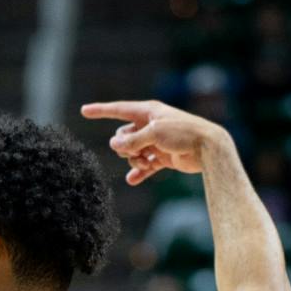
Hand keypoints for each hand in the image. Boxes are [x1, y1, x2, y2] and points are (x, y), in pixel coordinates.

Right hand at [81, 98, 228, 185]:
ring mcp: (155, 142)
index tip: (84, 111)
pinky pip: (144, 166)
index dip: (100, 110)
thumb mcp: (155, 133)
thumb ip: (133, 139)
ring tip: (145, 162)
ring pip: (132, 152)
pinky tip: (132, 180)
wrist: (207, 148)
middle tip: (136, 150)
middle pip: (123, 136)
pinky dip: (139, 172)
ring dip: (134, 159)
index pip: (118, 110)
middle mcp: (150, 125)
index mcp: (148, 111)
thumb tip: (114, 144)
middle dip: (125, 146)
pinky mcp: (162, 157)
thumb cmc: (184, 133)